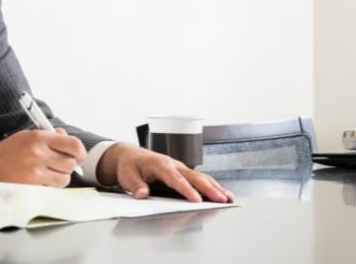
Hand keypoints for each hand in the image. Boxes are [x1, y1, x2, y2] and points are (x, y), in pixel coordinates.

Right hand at [0, 128, 85, 186]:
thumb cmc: (8, 152)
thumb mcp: (27, 137)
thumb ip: (49, 136)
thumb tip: (67, 136)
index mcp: (38, 137)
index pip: (73, 144)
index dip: (80, 152)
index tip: (78, 156)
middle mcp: (38, 153)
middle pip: (71, 163)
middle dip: (67, 166)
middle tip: (57, 165)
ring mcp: (35, 171)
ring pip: (64, 179)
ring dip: (59, 178)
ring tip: (47, 174)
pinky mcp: (31, 187)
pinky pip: (52, 189)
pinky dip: (49, 187)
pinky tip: (38, 181)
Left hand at [97, 143, 233, 202]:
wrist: (131, 155)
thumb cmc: (130, 165)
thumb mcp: (127, 175)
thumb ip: (136, 185)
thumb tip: (142, 194)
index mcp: (160, 164)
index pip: (175, 179)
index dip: (187, 190)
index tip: (196, 200)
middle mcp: (174, 165)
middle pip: (194, 177)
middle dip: (209, 189)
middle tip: (221, 200)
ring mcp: (181, 168)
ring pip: (201, 177)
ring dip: (215, 188)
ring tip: (228, 199)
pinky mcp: (184, 173)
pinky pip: (201, 179)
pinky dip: (213, 186)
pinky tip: (224, 195)